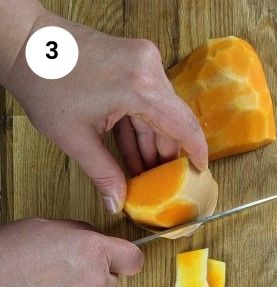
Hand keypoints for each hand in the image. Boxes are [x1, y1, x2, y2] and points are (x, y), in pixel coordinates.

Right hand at [0, 219, 143, 286]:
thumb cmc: (7, 253)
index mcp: (92, 252)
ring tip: (46, 279)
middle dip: (97, 272)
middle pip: (111, 279)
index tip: (123, 257)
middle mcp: (92, 281)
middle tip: (69, 264)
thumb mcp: (47, 227)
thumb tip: (91, 241)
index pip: (134, 260)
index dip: (128, 258)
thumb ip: (80, 235)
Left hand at [2, 7, 207, 213]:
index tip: (201, 172)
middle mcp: (148, 69)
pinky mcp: (132, 62)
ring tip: (143, 174)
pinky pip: (144, 101)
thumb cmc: (45, 81)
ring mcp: (141, 62)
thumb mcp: (76, 138)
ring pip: (157, 113)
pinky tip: (133, 154)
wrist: (23, 42)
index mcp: (140, 86)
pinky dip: (138, 127)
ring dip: (149, 144)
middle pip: (170, 121)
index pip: (183, 125)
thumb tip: (117, 203)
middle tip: (161, 184)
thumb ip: (103, 174)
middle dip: (164, 155)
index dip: (196, 152)